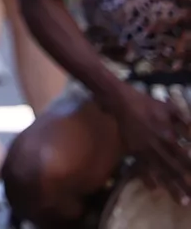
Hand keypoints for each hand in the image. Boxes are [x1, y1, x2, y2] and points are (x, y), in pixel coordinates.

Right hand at [113, 85, 190, 204]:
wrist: (120, 101)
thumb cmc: (147, 104)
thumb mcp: (169, 109)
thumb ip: (184, 120)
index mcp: (167, 135)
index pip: (185, 157)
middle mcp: (156, 146)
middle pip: (174, 169)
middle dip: (185, 185)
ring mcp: (144, 150)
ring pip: (160, 172)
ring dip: (171, 187)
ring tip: (181, 201)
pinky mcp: (134, 151)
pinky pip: (142, 168)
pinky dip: (147, 178)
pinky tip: (154, 189)